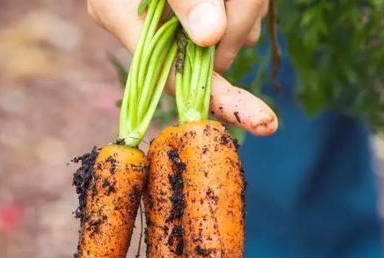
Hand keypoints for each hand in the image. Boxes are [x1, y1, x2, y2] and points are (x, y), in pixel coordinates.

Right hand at [88, 0, 276, 135]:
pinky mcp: (200, 10)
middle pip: (213, 56)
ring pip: (234, 35)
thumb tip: (210, 36)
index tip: (261, 120)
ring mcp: (176, 20)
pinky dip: (250, 1)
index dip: (219, 99)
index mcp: (122, 17)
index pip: (175, 78)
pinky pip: (240, 18)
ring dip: (249, 6)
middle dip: (242, 22)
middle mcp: (147, 26)